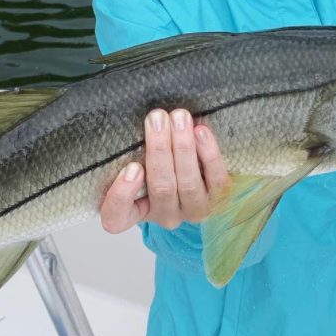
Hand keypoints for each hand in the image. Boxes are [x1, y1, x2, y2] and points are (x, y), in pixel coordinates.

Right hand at [99, 109, 228, 233]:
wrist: (199, 173)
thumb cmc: (159, 163)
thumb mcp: (139, 160)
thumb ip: (133, 152)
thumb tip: (143, 123)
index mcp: (136, 211)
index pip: (117, 217)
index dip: (121, 195)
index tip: (132, 166)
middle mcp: (165, 215)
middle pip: (161, 188)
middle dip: (159, 150)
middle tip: (157, 118)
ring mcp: (193, 210)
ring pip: (188, 183)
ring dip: (183, 148)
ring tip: (179, 118)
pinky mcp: (218, 199)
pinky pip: (216, 180)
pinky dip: (209, 154)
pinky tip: (201, 131)